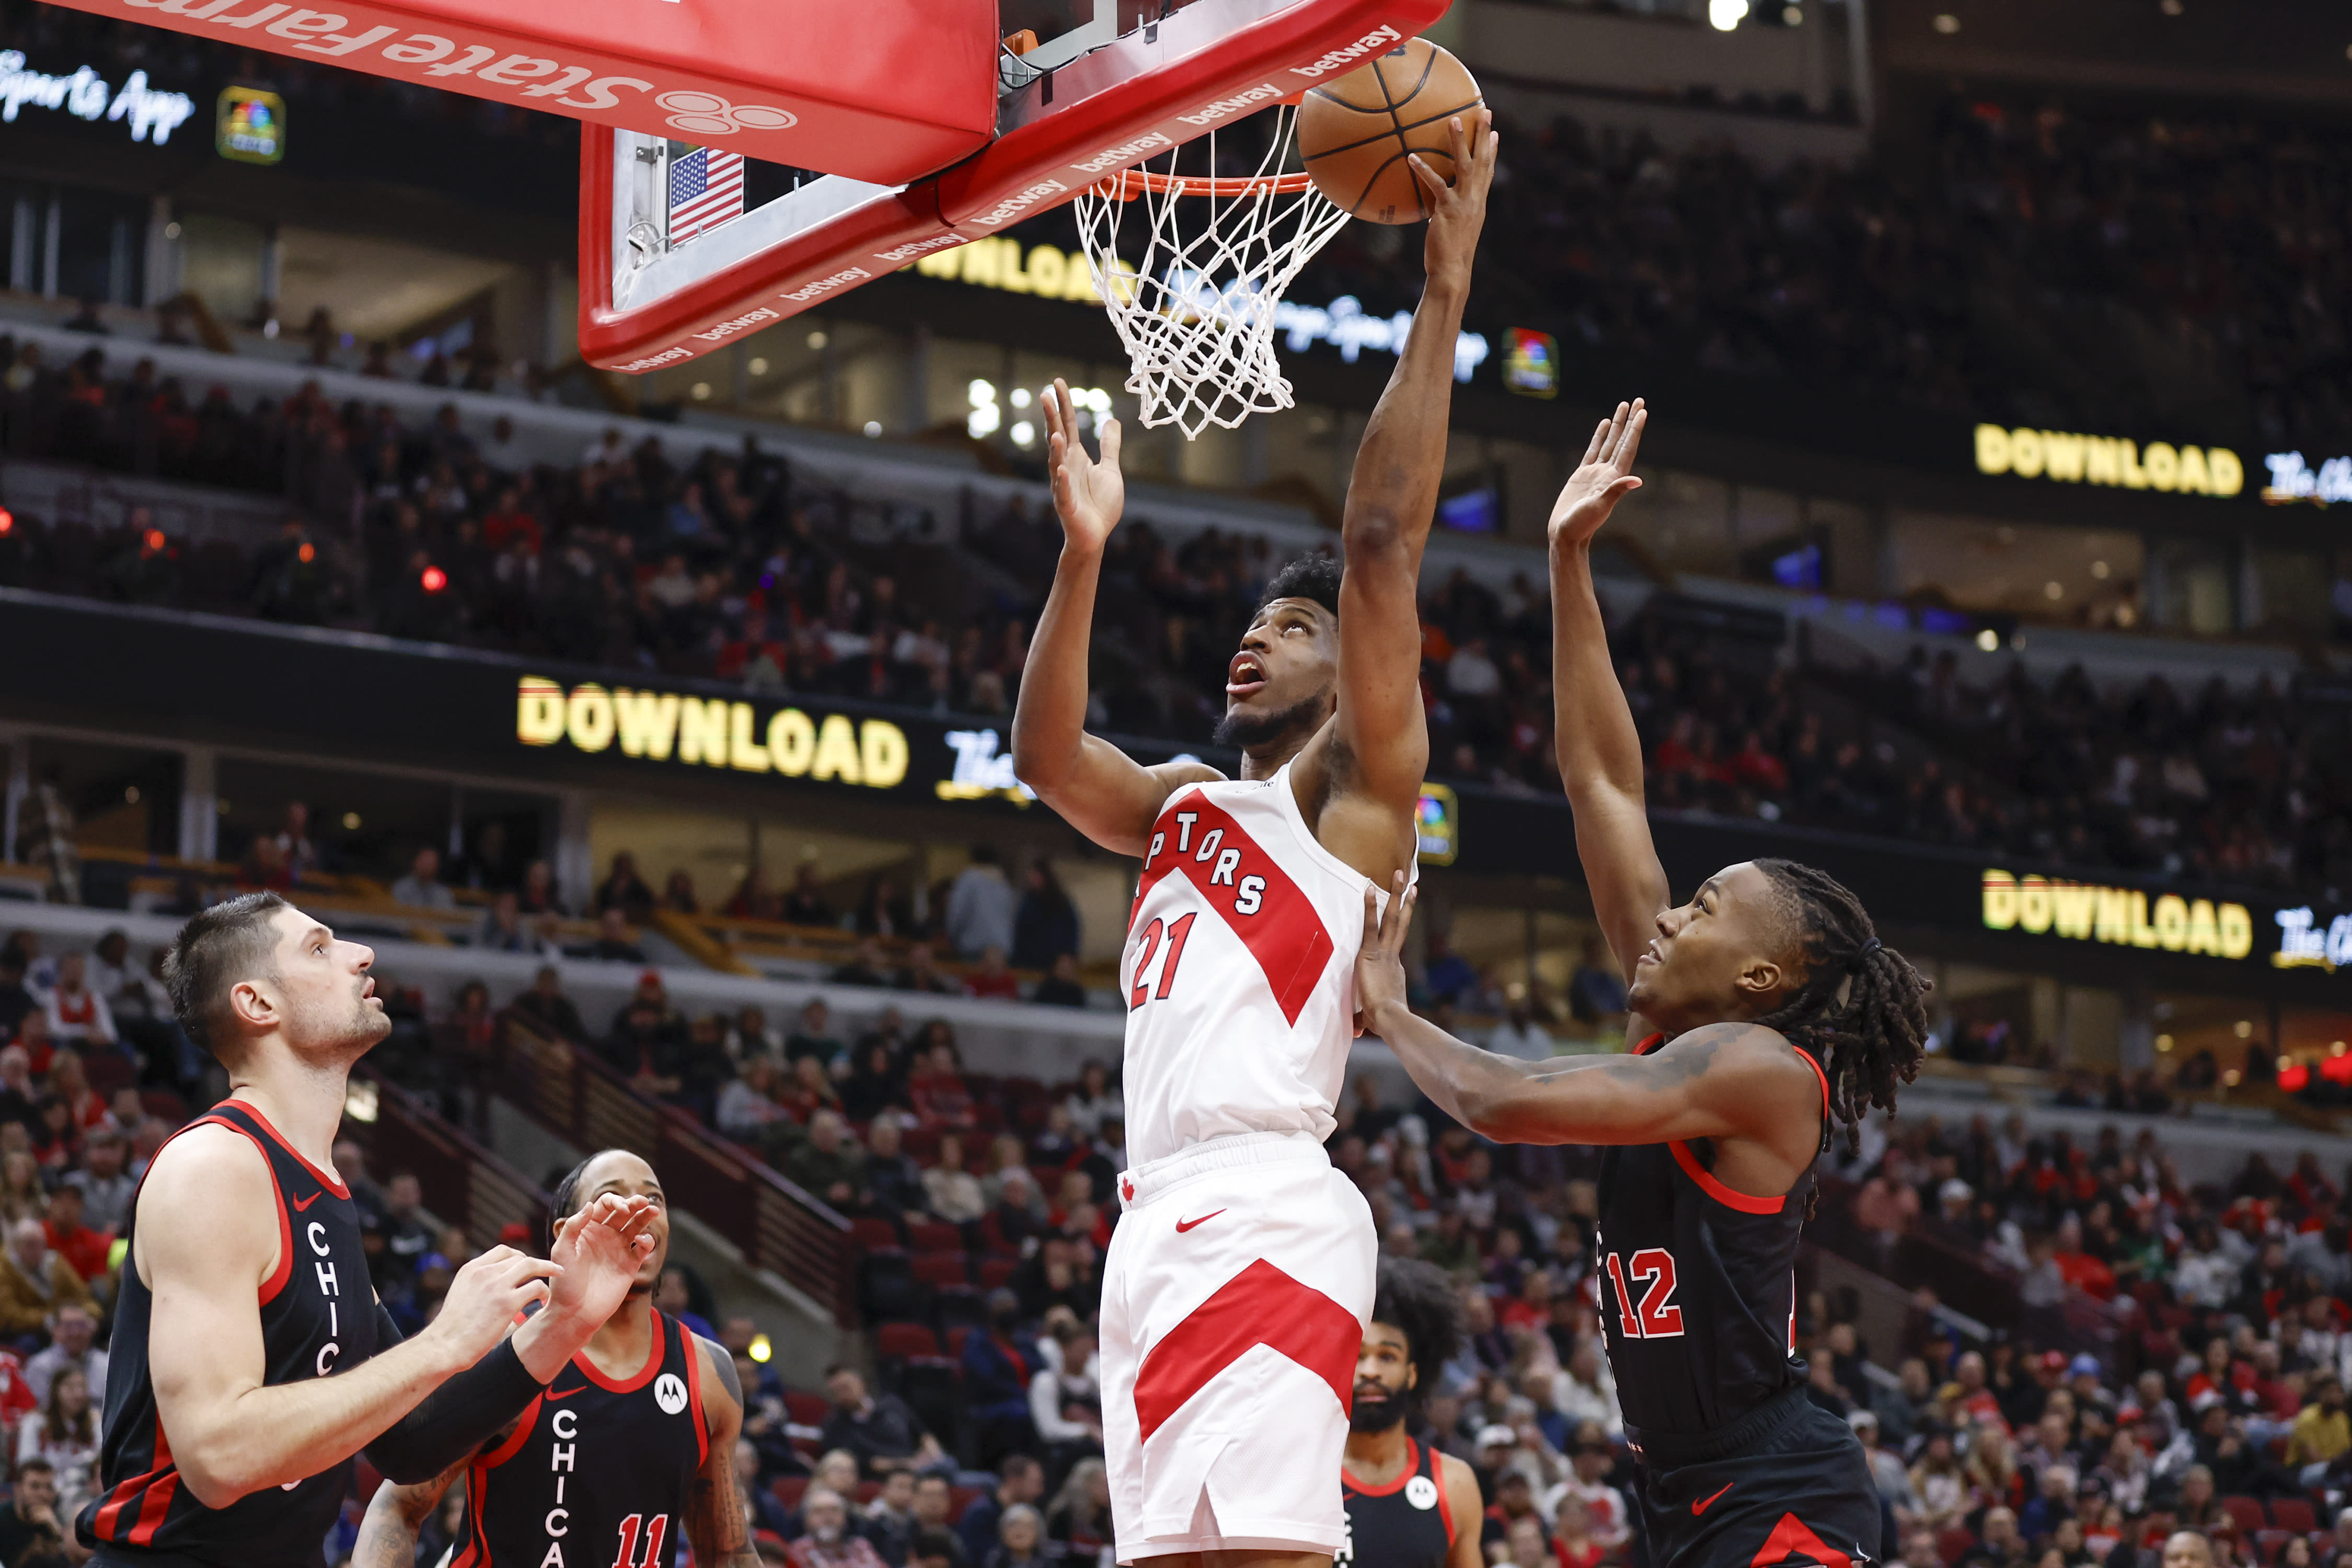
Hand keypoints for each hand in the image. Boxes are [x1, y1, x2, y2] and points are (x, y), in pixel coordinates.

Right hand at [427, 1245, 561, 1365]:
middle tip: (547, 1271)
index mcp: (471, 1269)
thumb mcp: (461, 1295)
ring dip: (548, 1269)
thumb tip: (496, 1288)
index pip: (502, 1251)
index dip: (519, 1256)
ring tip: (558, 1275)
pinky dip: (545, 1291)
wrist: (444, 1347)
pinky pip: (536, 1287)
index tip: (528, 1265)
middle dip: (535, 1263)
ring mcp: (496, 1286)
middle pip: (519, 1257)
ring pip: (531, 1266)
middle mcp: (484, 1272)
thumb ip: (477, 1285)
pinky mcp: (507, 1303)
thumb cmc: (452, 1329)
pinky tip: (546, 1299)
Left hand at [541, 1192, 657, 1328]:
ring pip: (637, 1226)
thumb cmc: (563, 1283)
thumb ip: (573, 1226)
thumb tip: (590, 1204)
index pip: (605, 1205)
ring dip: (646, 1216)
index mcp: (588, 1229)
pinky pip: (644, 1247)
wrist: (574, 1312)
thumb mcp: (562, 1251)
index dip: (615, 1201)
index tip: (622, 1209)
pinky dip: (647, 1241)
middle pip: (624, 1212)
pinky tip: (643, 1241)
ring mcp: (619, 1249)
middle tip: (643, 1201)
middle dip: (634, 1203)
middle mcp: (605, 1236)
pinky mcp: (630, 1265)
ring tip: (654, 1210)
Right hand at [1042, 377, 1123, 554]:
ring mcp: (1063, 485)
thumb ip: (1109, 446)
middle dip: (1051, 418)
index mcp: (1076, 456)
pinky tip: (1062, 470)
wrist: (1096, 535)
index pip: (1067, 425)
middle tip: (1044, 395)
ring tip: (1054, 432)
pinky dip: (1062, 481)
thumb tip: (1111, 421)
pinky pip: (1063, 492)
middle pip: (1057, 437)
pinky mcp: (1067, 506)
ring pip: (1056, 463)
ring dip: (1055, 449)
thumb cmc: (1100, 504)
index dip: (1063, 404)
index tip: (1058, 383)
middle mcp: (1066, 467)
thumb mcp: (1110, 469)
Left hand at [1353, 873, 1416, 1036]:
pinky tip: (1368, 887)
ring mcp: (1384, 953)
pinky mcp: (1371, 953)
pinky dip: (1369, 906)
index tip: (1402, 912)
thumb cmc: (1383, 1024)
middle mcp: (1393, 957)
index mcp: (1394, 969)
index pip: (1395, 942)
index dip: (1399, 926)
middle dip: (1405, 902)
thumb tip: (1355, 1029)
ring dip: (1395, 895)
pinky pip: (1370, 925)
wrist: (1390, 1021)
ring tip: (1400, 874)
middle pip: (1401, 923)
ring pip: (1392, 918)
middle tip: (1411, 882)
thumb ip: (1361, 1019)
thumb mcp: (1370, 1018)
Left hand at [1410, 108, 1498, 285]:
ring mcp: (1463, 203)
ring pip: (1464, 165)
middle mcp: (1475, 199)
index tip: (1495, 132)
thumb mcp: (1455, 229)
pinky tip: (1412, 157)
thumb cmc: (1450, 255)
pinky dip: (1424, 169)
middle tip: (1485, 111)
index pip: (1488, 172)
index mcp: (1478, 203)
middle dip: (1484, 134)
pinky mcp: (1447, 209)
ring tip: (1452, 119)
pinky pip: (1436, 184)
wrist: (1452, 271)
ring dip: (1458, 141)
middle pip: (1483, 160)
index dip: (1492, 151)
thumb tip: (1439, 208)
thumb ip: (1451, 213)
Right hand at [1548, 399, 1645, 549]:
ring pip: (1609, 442)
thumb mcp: (1599, 507)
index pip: (1628, 448)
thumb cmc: (1581, 525)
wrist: (1566, 535)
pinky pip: (1593, 449)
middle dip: (1630, 420)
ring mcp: (1596, 473)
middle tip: (1638, 400)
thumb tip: (1637, 481)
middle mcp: (1608, 473)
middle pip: (1622, 440)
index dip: (1635, 429)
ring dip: (1617, 424)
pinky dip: (1600, 436)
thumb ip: (1616, 491)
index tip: (1643, 411)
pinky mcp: (1582, 475)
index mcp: (1614, 478)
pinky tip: (1604, 424)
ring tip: (1623, 406)